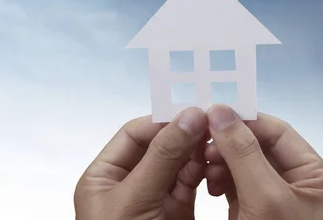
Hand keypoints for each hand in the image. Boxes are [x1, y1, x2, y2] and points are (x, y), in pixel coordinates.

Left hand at [74, 107, 208, 219]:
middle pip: (161, 145)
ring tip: (218, 144)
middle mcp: (130, 184)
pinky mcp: (178, 211)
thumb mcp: (135, 199)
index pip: (134, 134)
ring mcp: (155, 198)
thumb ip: (162, 158)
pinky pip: (194, 182)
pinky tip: (217, 165)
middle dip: (185, 135)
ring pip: (181, 163)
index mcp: (104, 176)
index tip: (191, 112)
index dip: (162, 121)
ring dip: (200, 152)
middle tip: (212, 122)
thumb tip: (189, 117)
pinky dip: (208, 172)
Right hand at [204, 104, 322, 219]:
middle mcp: (295, 184)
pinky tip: (206, 180)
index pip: (279, 133)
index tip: (217, 113)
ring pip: (240, 164)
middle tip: (204, 139)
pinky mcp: (250, 211)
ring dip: (219, 160)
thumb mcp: (266, 198)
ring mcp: (271, 199)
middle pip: (256, 146)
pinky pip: (231, 183)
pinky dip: (216, 178)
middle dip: (228, 142)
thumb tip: (223, 115)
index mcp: (315, 177)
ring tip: (204, 163)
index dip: (247, 121)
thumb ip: (245, 155)